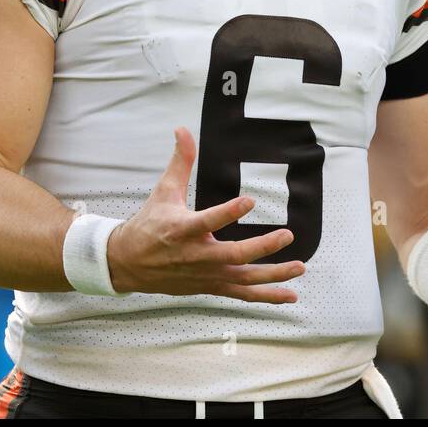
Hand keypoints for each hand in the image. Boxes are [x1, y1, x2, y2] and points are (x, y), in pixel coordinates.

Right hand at [106, 127, 303, 301]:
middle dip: (263, 247)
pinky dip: (266, 296)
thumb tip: (183, 130)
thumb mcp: (163, 191)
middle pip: (234, 255)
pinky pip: (242, 294)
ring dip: (273, 275)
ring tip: (300, 266)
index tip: (250, 200)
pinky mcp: (210, 286)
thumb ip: (181, 162)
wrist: (127, 264)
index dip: (229, 212)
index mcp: (183, 229)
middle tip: (288, 235)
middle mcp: (196, 256)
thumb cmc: (149, 225)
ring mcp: (205, 274)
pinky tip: (290, 295)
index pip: (209, 220)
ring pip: (243, 278)